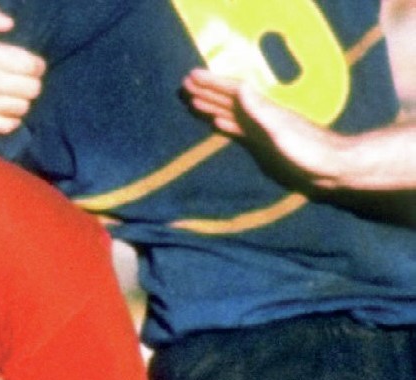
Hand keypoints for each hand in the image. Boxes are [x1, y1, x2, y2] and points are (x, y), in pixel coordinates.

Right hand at [0, 2, 45, 133]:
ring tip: (20, 98)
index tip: (37, 66)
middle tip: (30, 83)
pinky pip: (2, 125)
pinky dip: (11, 121)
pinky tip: (12, 114)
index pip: (27, 65)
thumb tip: (9, 24)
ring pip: (18, 107)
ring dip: (23, 103)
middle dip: (33, 85)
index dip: (37, 66)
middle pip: (27, 88)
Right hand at [183, 68, 347, 187]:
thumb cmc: (308, 150)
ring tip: (195, 101)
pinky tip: (217, 121)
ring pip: (231, 112)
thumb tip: (240, 87)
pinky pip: (238, 128)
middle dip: (208, 91)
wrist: (331, 167)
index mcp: (263, 111)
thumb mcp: (281, 129)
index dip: (212, 84)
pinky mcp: (264, 143)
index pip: (232, 92)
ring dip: (213, 105)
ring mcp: (262, 129)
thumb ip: (260, 110)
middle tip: (185, 85)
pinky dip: (225, 122)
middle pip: (229, 99)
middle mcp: (260, 116)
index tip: (191, 76)